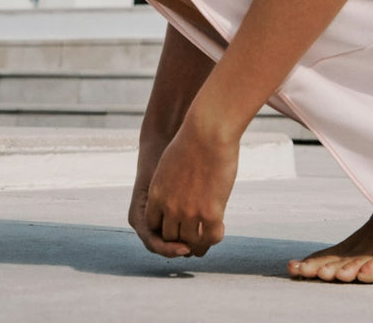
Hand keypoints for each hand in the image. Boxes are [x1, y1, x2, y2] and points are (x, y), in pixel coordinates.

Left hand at [131, 115, 238, 258]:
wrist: (208, 130)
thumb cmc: (193, 139)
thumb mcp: (171, 163)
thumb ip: (171, 183)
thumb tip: (178, 193)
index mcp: (157, 194)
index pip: (153, 225)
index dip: (165, 226)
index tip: (176, 224)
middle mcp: (170, 207)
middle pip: (171, 237)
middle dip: (181, 238)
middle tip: (193, 236)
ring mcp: (190, 212)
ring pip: (192, 242)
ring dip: (199, 242)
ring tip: (207, 236)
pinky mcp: (211, 213)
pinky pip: (211, 237)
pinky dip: (214, 237)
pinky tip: (220, 228)